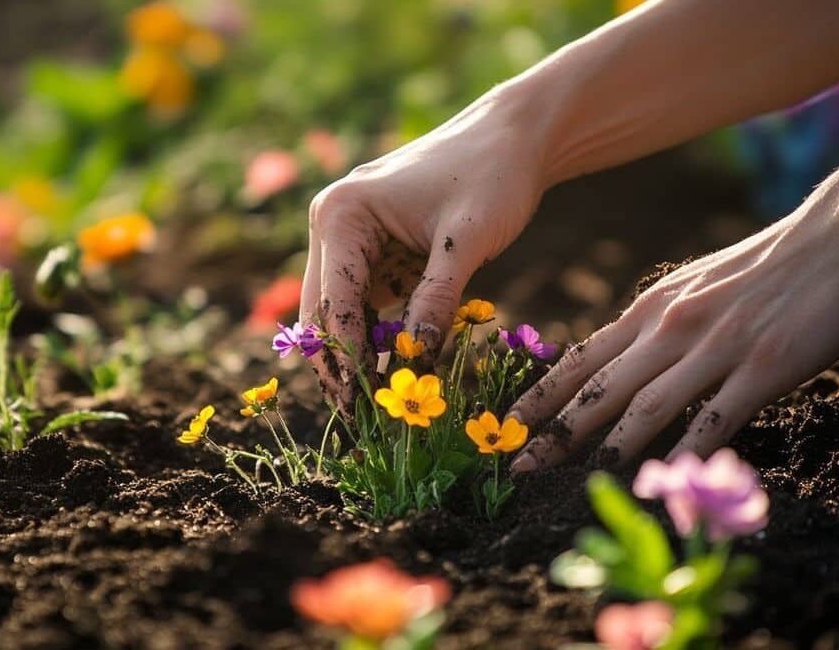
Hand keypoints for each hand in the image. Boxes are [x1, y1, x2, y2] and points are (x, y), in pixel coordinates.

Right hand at [300, 86, 548, 408]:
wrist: (515, 137)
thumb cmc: (492, 176)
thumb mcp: (467, 243)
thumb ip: (435, 302)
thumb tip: (414, 363)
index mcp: (342, 214)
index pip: (332, 302)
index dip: (345, 359)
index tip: (361, 407)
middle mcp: (333, 224)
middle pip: (322, 311)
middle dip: (340, 365)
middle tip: (361, 419)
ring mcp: (350, 237)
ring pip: (340, 312)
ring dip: (357, 354)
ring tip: (379, 403)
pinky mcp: (374, 249)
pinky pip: (366, 301)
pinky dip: (378, 334)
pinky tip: (396, 367)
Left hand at [507, 166, 838, 471]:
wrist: (837, 235)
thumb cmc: (764, 265)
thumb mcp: (691, 285)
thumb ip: (656, 324)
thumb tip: (621, 360)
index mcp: (651, 309)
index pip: (581, 360)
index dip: (541, 396)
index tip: (507, 424)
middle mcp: (671, 328)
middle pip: (600, 389)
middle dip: (555, 433)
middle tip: (518, 467)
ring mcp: (715, 348)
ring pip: (646, 406)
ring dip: (610, 449)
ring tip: (578, 484)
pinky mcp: (762, 366)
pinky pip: (715, 418)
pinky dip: (688, 452)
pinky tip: (669, 480)